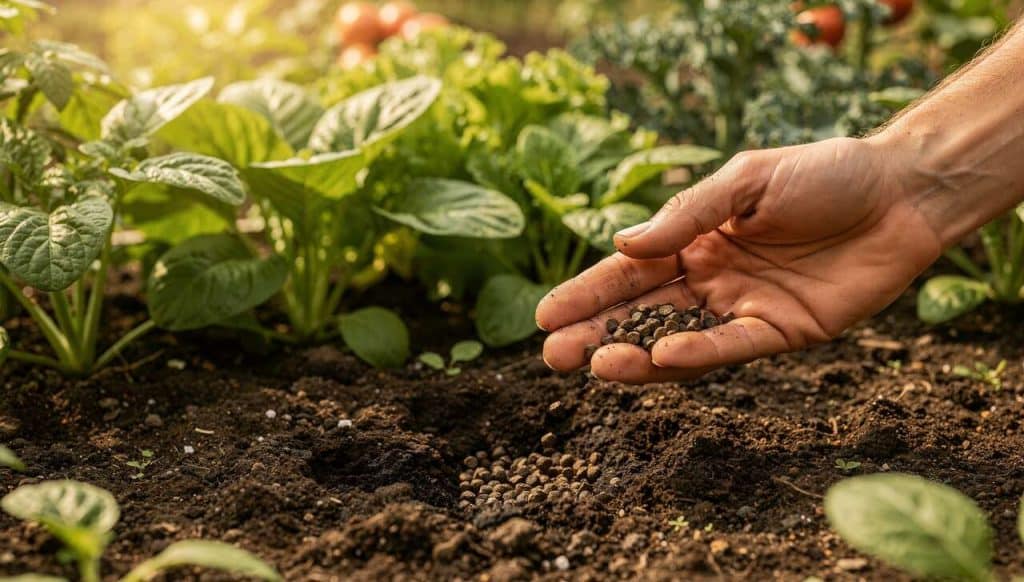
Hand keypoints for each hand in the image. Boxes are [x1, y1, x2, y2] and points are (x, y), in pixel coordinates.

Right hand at [536, 137, 943, 383]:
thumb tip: (622, 244)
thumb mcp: (745, 180)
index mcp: (693, 240)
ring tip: (596, 364)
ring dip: (637, 354)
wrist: (899, 194)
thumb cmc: (821, 174)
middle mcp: (710, 279)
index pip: (628, 272)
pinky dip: (698, 353)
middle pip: (642, 312)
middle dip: (596, 334)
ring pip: (679, 339)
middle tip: (553, 356)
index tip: (545, 316)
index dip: (586, 294)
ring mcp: (743, 308)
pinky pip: (733, 346)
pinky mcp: (782, 333)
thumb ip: (686, 215)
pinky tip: (662, 355)